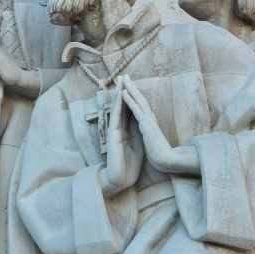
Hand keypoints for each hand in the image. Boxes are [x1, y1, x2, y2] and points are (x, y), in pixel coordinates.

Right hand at [99, 77, 143, 198]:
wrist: (123, 178)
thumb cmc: (130, 164)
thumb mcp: (138, 144)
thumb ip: (138, 131)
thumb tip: (142, 120)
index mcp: (126, 129)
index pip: (128, 109)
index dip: (130, 96)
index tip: (132, 84)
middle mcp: (119, 127)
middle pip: (121, 105)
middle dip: (123, 90)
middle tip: (124, 75)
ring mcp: (115, 130)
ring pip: (116, 108)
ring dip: (118, 93)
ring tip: (120, 80)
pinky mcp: (113, 134)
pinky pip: (115, 116)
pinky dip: (117, 105)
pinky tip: (118, 95)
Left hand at [121, 75, 200, 174]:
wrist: (167, 162)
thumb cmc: (159, 154)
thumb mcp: (151, 139)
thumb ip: (148, 131)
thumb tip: (145, 129)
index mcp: (149, 122)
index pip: (141, 105)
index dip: (135, 94)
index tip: (129, 85)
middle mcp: (149, 118)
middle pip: (140, 99)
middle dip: (132, 86)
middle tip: (125, 75)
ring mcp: (148, 121)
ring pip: (138, 101)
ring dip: (130, 88)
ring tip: (123, 78)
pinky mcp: (146, 126)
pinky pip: (136, 110)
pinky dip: (130, 100)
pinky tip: (123, 92)